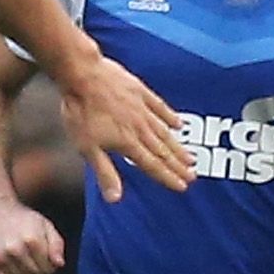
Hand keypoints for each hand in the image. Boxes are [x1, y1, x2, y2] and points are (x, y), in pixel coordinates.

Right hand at [0, 196, 66, 273]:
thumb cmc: (23, 219)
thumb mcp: (45, 225)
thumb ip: (56, 244)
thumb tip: (59, 264)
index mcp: (32, 240)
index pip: (49, 269)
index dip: (49, 266)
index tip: (44, 258)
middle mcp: (15, 250)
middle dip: (37, 271)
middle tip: (32, 259)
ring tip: (20, 260)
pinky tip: (9, 264)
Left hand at [61, 54, 195, 202]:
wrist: (82, 75)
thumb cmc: (80, 111)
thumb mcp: (87, 147)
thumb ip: (104, 172)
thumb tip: (115, 198)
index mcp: (128, 142)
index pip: (153, 165)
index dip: (168, 177)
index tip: (182, 186)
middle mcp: (140, 128)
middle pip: (163, 151)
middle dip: (178, 165)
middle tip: (193, 175)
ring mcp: (142, 109)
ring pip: (165, 132)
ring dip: (178, 146)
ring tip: (190, 157)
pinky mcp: (140, 92)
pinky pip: (160, 107)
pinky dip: (171, 117)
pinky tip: (178, 124)